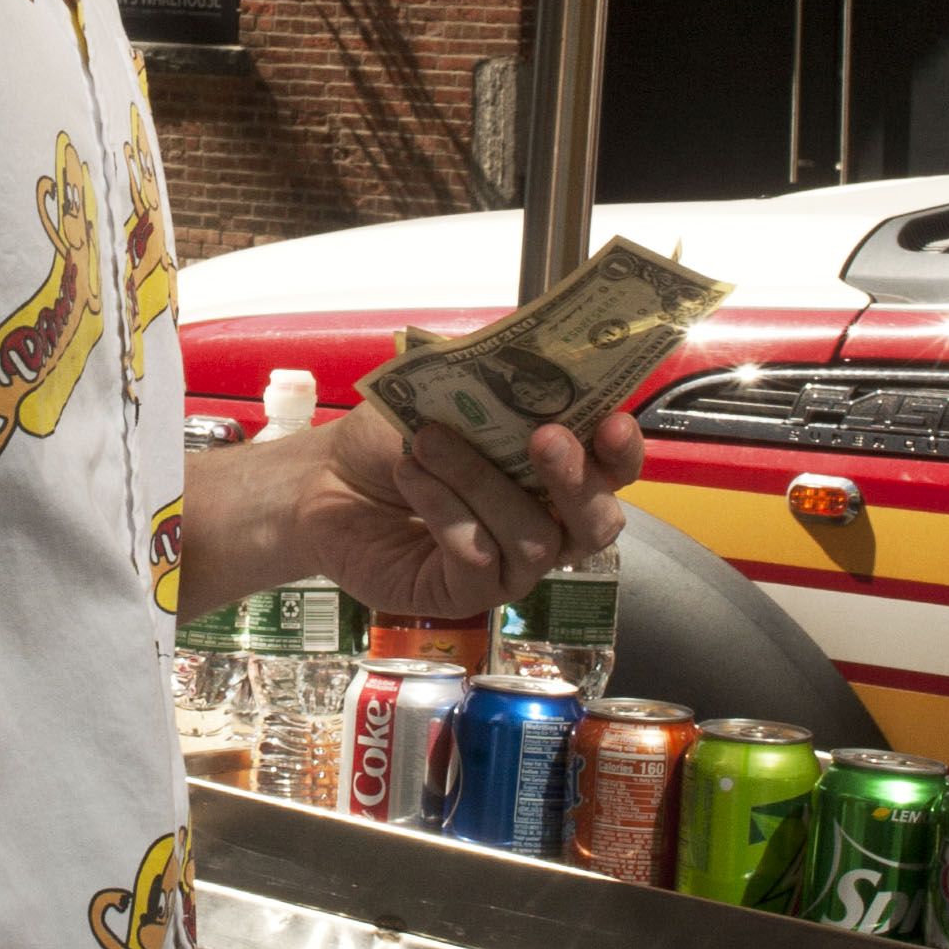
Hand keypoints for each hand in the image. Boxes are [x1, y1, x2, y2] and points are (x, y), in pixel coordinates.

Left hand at [272, 400, 643, 629]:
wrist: (326, 478)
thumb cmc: (396, 437)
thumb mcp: (447, 393)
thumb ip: (495, 382)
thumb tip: (532, 353)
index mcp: (553, 472)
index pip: (614, 471)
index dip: (622, 453)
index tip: (612, 422)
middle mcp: (544, 525)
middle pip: (596, 524)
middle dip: (577, 479)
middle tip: (545, 438)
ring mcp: (508, 568)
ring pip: (532, 539)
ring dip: (481, 482)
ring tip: (429, 442)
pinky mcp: (464, 595)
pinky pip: (476, 559)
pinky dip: (444, 510)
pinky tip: (411, 474)